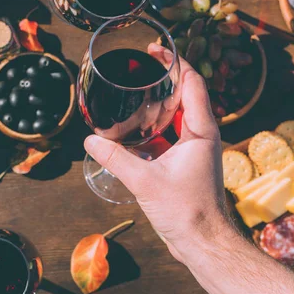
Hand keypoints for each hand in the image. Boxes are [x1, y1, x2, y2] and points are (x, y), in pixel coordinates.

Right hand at [84, 45, 230, 264]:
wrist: (202, 242)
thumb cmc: (185, 211)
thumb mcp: (145, 181)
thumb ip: (115, 158)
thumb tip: (90, 140)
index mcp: (201, 131)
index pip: (193, 83)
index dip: (175, 62)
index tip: (154, 51)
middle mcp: (202, 135)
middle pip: (185, 94)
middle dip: (163, 79)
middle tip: (137, 68)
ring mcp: (195, 149)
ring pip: (177, 116)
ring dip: (157, 104)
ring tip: (132, 94)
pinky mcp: (186, 162)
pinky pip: (170, 135)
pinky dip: (153, 127)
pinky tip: (132, 130)